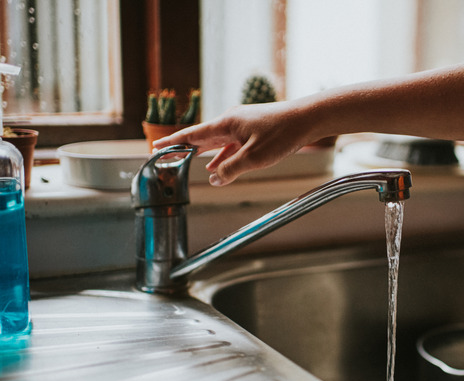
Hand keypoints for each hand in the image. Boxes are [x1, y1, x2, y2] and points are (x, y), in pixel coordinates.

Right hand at [152, 101, 314, 185]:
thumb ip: (231, 169)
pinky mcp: (254, 129)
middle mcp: (231, 121)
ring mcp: (242, 124)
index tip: (156, 147)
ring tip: (188, 164)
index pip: (192, 135)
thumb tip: (214, 178)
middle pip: (201, 137)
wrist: (307, 118)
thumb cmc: (282, 134)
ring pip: (217, 141)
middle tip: (165, 155)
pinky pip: (231, 143)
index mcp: (225, 124)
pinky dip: (222, 154)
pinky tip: (218, 165)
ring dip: (203, 154)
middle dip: (184, 147)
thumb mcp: (254, 158)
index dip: (172, 142)